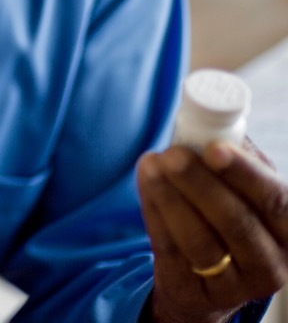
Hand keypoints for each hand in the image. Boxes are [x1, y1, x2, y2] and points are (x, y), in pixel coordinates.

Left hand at [138, 141, 287, 322]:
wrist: (206, 282)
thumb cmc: (230, 219)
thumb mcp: (247, 195)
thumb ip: (239, 163)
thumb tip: (213, 127)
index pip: (277, 201)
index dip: (246, 174)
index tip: (213, 148)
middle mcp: (273, 265)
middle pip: (236, 222)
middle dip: (199, 183)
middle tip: (171, 153)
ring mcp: (236, 287)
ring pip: (200, 239)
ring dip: (170, 196)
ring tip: (150, 164)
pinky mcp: (196, 294)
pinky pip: (171, 250)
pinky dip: (155, 213)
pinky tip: (146, 185)